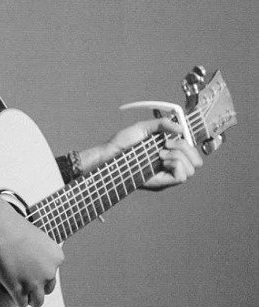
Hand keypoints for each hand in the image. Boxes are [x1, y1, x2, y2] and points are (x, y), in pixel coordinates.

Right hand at [0, 207, 64, 306]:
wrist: (2, 231)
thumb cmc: (15, 230)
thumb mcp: (38, 240)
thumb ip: (41, 254)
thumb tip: (34, 263)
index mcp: (57, 258)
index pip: (53, 274)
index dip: (41, 274)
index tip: (32, 271)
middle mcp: (49, 272)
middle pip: (47, 289)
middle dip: (37, 287)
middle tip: (26, 281)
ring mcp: (35, 283)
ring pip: (37, 301)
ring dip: (29, 297)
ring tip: (21, 292)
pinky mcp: (19, 290)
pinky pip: (22, 303)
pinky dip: (17, 300)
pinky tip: (12, 292)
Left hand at [80, 120, 202, 191]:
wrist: (110, 154)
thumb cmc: (123, 143)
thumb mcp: (144, 128)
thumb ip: (162, 124)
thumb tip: (180, 128)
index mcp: (170, 153)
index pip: (193, 153)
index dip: (188, 143)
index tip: (170, 137)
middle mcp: (170, 166)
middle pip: (197, 162)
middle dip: (186, 148)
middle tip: (167, 144)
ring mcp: (167, 175)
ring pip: (191, 169)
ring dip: (179, 156)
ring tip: (161, 153)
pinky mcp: (162, 182)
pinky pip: (182, 177)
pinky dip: (176, 164)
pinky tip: (161, 159)